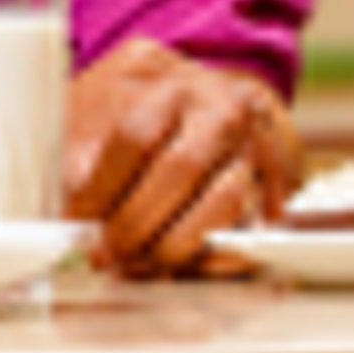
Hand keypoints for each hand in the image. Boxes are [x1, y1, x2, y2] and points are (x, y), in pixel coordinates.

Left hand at [64, 39, 300, 277]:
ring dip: (177, 246)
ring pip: (226, 204)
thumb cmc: (144, 110)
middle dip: (137, 224)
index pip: (135, 137)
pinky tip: (181, 267)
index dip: (100, 189)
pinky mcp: (281, 186)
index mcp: (175, 85)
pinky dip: (216, 259)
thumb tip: (72, 218)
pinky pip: (253, 231)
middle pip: (182, 170)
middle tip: (107, 254)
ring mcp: (260, 147)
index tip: (75, 222)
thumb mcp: (102, 110)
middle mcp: (226, 111)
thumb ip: (80, 154)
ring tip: (142, 264)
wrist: (208, 101)